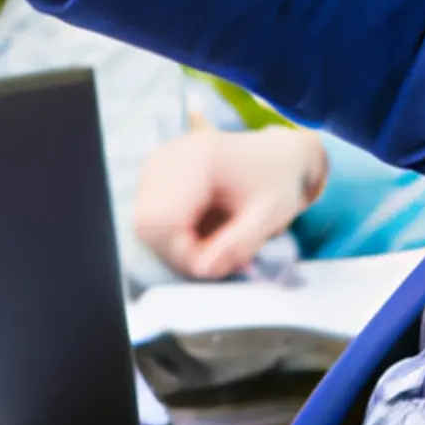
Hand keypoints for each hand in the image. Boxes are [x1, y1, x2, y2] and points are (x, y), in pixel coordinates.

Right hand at [134, 126, 327, 279]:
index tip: (219, 258)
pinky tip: (205, 227)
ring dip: (179, 245)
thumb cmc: (277, 180)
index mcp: (199, 157)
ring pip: (146, 227)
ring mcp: (157, 163)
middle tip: (221, 252)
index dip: (185, 251)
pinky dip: (175, 235)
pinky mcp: (154, 175)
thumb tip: (202, 270)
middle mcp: (168, 155)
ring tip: (219, 237)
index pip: (163, 219)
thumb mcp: (270, 215)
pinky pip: (150, 220)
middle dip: (183, 251)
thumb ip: (237, 244)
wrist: (278, 154)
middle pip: (149, 225)